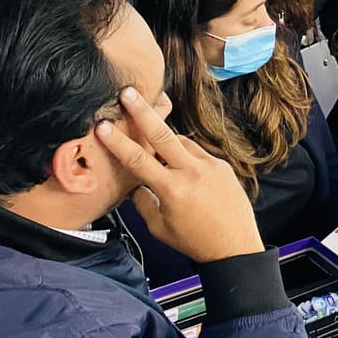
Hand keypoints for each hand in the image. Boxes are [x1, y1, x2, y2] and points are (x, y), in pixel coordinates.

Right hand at [96, 87, 262, 262]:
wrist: (235, 245)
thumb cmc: (195, 241)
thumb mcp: (159, 227)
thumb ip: (142, 201)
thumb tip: (131, 184)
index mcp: (173, 190)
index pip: (139, 160)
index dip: (118, 142)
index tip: (102, 126)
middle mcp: (192, 172)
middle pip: (163, 134)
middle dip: (143, 111)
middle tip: (128, 92)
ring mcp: (210, 165)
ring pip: (180, 141)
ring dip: (165, 139)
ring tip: (151, 140)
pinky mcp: (222, 165)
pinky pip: (196, 151)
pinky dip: (184, 154)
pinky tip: (179, 164)